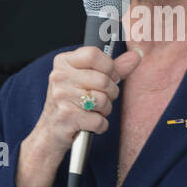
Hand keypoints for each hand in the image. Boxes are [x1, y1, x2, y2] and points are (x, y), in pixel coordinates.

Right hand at [14, 45, 141, 186]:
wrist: (50, 132)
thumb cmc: (72, 102)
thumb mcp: (89, 79)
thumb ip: (114, 67)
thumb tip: (136, 56)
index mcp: (63, 62)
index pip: (94, 54)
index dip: (108, 67)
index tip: (106, 75)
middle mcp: (59, 77)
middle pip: (103, 80)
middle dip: (110, 93)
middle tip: (100, 99)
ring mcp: (61, 97)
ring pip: (103, 100)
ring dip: (105, 110)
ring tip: (94, 111)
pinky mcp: (66, 118)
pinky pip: (99, 121)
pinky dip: (100, 126)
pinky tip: (90, 124)